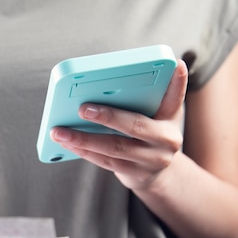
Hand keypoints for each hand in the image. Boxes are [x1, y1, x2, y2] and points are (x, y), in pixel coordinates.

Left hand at [51, 60, 188, 190]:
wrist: (157, 174)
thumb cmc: (148, 135)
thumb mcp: (154, 116)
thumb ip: (141, 99)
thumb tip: (104, 85)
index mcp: (171, 118)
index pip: (176, 97)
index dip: (179, 82)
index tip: (176, 64)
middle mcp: (166, 140)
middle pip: (135, 125)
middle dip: (107, 116)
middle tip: (82, 108)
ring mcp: (151, 160)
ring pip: (114, 147)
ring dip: (83, 138)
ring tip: (59, 131)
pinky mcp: (135, 174)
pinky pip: (105, 161)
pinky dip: (84, 151)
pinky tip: (66, 143)